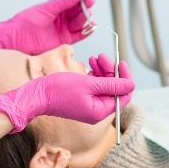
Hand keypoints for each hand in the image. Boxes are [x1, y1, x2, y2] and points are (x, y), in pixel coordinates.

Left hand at [0, 0, 95, 55]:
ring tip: (87, 15)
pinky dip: (86, 31)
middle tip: (89, 2)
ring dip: (85, 18)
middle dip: (85, 6)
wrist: (14, 42)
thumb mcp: (46, 9)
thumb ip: (64, 1)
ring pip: (80, 22)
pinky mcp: (63, 41)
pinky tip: (91, 26)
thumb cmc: (25, 23)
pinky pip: (79, 35)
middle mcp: (60, 17)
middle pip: (78, 10)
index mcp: (55, 7)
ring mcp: (62, 29)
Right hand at [0, 57, 133, 132]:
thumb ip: (111, 84)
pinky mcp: (82, 100)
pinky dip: (95, 75)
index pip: (123, 96)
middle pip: (114, 89)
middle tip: (102, 56)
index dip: (124, 78)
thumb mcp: (88, 84)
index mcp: (100, 111)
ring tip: (95, 58)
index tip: (120, 63)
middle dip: (111, 71)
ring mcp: (89, 106)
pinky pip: (95, 87)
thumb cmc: (59, 90)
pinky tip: (90, 65)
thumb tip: (131, 84)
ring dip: (103, 71)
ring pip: (104, 86)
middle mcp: (97, 111)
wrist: (37, 95)